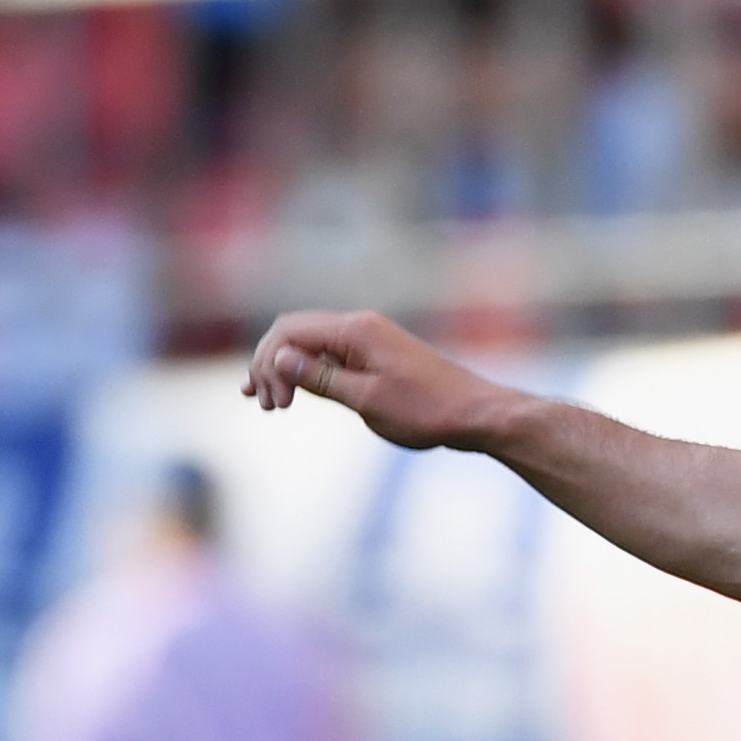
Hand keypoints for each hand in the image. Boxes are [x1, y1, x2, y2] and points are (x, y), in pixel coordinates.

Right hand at [241, 307, 502, 449]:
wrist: (476, 414)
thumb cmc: (426, 411)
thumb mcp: (367, 400)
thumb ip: (321, 379)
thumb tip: (278, 358)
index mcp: (355, 331)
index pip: (289, 330)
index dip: (268, 363)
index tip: (273, 404)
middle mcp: (360, 326)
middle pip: (294, 332)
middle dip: (270, 365)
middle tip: (265, 406)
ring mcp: (368, 338)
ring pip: (310, 344)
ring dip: (286, 370)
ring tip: (270, 404)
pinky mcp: (376, 354)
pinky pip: (331, 355)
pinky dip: (309, 373)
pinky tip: (295, 392)